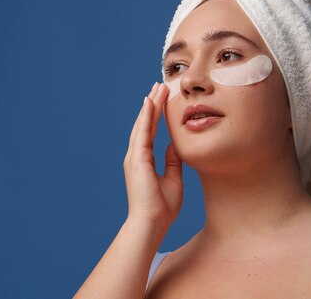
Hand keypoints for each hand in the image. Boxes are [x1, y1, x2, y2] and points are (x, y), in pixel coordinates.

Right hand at [122, 83, 182, 233]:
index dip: (156, 114)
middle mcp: (136, 156)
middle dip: (152, 104)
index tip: (161, 98)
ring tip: (157, 88)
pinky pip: (142, 132)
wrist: (151, 224)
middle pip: (144, 123)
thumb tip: (175, 146)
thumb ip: (172, 162)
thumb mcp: (173, 180)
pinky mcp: (137, 159)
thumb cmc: (162, 209)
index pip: (150, 131)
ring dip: (150, 105)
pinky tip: (151, 102)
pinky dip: (146, 116)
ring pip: (142, 124)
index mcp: (144, 161)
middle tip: (159, 85)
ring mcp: (134, 157)